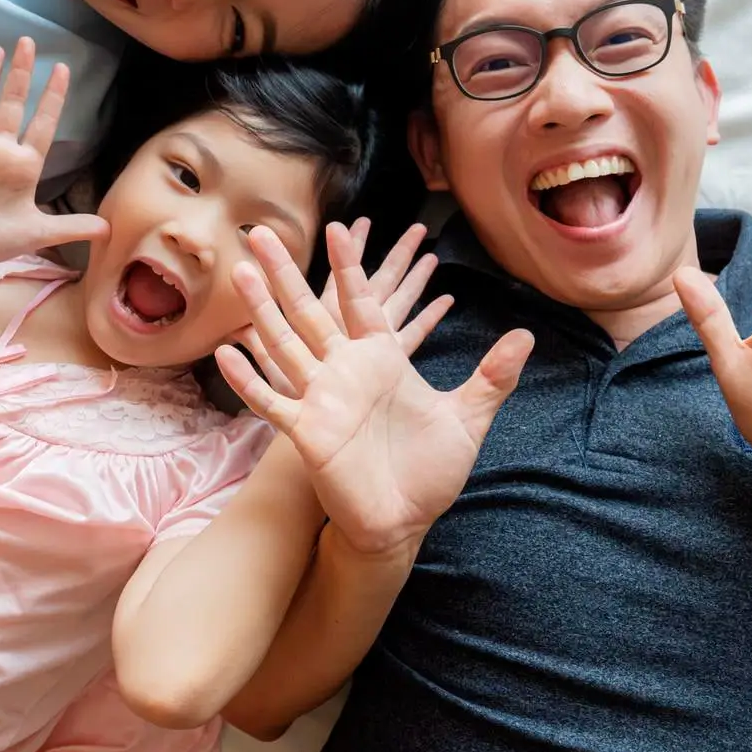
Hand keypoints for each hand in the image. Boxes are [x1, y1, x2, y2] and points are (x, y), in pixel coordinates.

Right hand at [0, 38, 106, 271]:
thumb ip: (71, 227)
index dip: (52, 98)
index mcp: (24, 164)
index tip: (63, 69)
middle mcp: (0, 150)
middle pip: (13, 104)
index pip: (43, 124)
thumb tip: (109, 230)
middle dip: (21, 75)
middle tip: (28, 42)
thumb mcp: (38, 232)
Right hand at [217, 223, 534, 556]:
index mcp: (381, 360)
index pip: (362, 302)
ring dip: (261, 311)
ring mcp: (321, 399)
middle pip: (309, 312)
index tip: (342, 229)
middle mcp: (345, 372)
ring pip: (284, 345)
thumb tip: (526, 336)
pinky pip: (271, 402)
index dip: (351, 266)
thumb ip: (492, 376)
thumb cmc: (430, 471)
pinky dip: (249, 379)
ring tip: (240, 274)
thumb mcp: (468, 417)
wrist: (403, 522)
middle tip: (262, 234)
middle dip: (286, 274)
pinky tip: (225, 352)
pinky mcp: (306, 432)